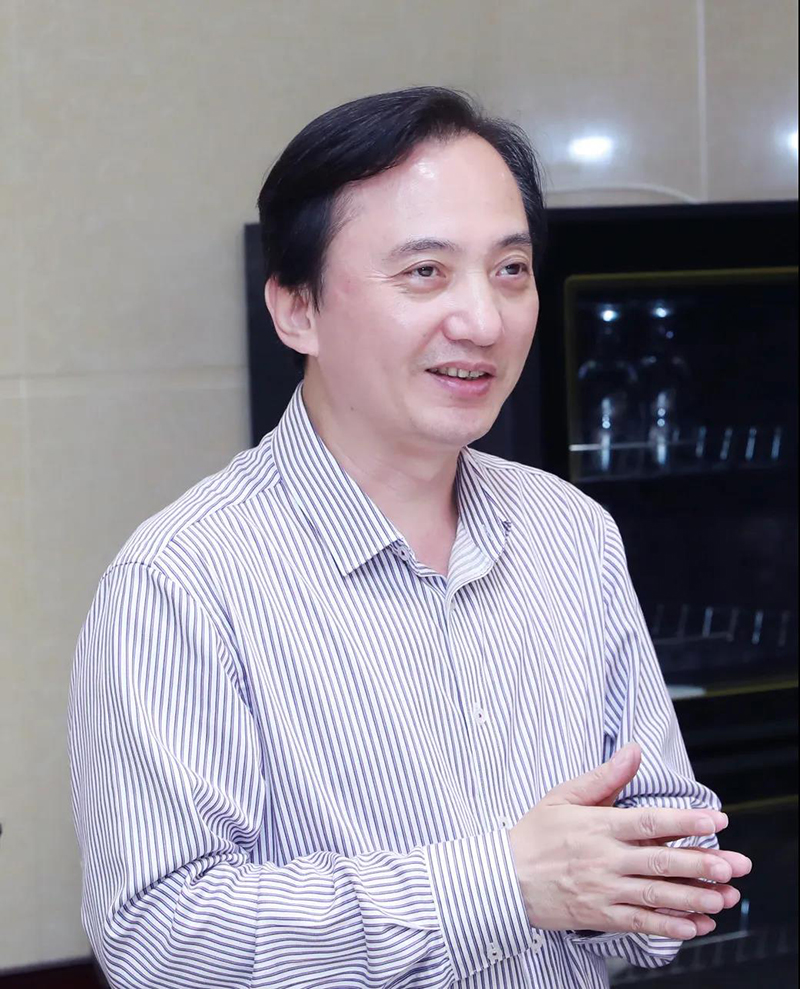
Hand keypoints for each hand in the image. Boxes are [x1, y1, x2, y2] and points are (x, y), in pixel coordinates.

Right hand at [507, 743, 751, 940]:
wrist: (504, 878)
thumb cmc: (535, 834)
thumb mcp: (564, 796)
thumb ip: (604, 778)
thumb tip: (633, 751)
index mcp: (599, 827)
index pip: (649, 822)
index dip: (685, 820)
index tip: (715, 818)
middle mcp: (605, 859)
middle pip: (660, 862)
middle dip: (701, 864)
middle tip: (733, 864)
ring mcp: (604, 890)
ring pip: (656, 896)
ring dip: (694, 897)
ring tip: (725, 897)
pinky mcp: (601, 915)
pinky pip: (641, 923)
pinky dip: (671, 926)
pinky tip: (695, 925)